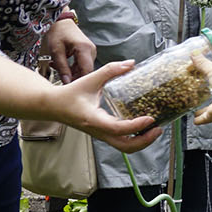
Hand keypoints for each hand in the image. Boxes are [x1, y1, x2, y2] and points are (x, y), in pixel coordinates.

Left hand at [41, 17, 95, 82]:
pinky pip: (83, 65)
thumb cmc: (58, 32)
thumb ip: (62, 67)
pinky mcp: (88, 52)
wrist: (61, 22)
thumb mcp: (56, 51)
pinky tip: (63, 66)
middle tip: (60, 78)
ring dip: (72, 72)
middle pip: (86, 71)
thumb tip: (67, 82)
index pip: (86, 71)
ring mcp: (91, 51)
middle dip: (74, 77)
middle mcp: (91, 50)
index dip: (79, 81)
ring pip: (84, 69)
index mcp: (84, 48)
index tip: (68, 87)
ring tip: (58, 69)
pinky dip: (73, 68)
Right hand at [46, 60, 160, 151]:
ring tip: (155, 130)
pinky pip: (121, 141)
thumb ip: (110, 70)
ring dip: (142, 142)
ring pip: (124, 148)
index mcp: (93, 119)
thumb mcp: (90, 79)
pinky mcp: (103, 134)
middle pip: (125, 147)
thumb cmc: (69, 94)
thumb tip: (131, 63)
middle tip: (158, 128)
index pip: (117, 128)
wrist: (53, 106)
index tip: (150, 118)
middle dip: (144, 141)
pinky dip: (135, 138)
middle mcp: (98, 131)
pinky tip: (144, 127)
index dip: (136, 126)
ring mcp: (101, 135)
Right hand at [191, 52, 211, 124]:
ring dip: (203, 110)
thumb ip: (203, 63)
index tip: (201, 79)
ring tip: (195, 111)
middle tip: (197, 95)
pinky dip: (200, 119)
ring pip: (210, 108)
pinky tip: (195, 120)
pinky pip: (206, 118)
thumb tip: (194, 53)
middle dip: (206, 96)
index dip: (210, 79)